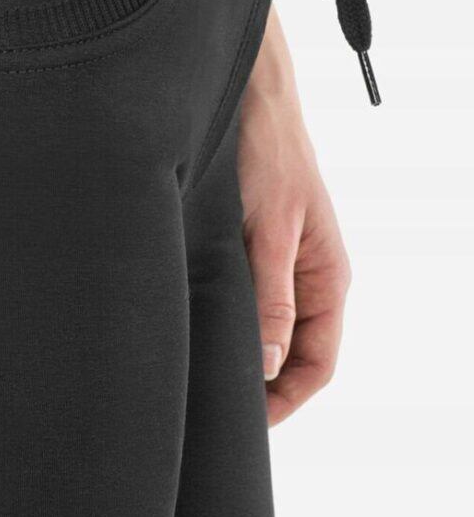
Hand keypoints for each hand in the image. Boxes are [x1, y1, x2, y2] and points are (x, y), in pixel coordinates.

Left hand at [238, 10, 351, 425]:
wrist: (245, 93)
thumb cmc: (267, 150)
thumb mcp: (270, 225)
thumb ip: (272, 293)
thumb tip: (271, 362)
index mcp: (326, 275)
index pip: (317, 363)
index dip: (286, 400)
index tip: (247, 423)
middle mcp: (304, 273)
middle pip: (290, 353)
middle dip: (259, 384)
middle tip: (214, 406)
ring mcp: (275, 259)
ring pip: (262, 326)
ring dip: (238, 350)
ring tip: (197, 373)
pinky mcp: (246, 242)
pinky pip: (241, 296)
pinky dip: (223, 318)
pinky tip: (190, 324)